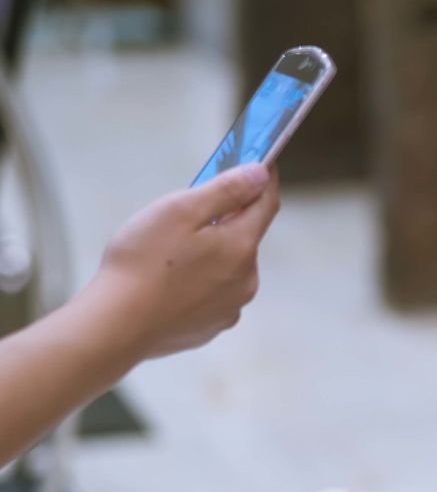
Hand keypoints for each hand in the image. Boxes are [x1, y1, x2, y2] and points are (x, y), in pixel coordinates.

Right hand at [92, 165, 279, 359]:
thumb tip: (260, 175)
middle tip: (190, 212)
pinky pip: (212, 294)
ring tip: (170, 252)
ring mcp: (229, 307)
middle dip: (225, 220)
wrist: (115, 326)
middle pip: (245, 237)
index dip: (264, 181)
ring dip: (211, 253)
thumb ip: (225, 190)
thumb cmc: (143, 263)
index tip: (260, 164)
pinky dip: (198, 282)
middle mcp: (246, 280)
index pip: (266, 204)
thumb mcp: (180, 210)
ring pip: (228, 268)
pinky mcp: (210, 327)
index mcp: (241, 246)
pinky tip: (168, 283)